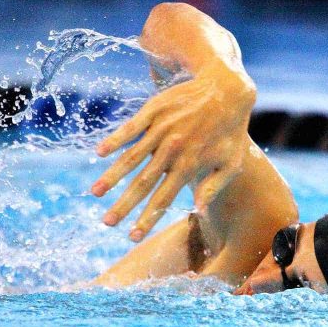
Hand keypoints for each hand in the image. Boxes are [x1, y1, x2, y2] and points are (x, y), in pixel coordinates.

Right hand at [91, 61, 254, 241]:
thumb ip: (214, 187)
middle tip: (107, 222)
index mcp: (189, 165)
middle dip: (123, 205)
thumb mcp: (231, 162)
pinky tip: (99, 153)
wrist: (226, 89)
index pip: (163, 199)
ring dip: (112, 177)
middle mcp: (172, 150)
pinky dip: (114, 140)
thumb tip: (197, 210)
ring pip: (131, 158)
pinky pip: (130, 128)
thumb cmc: (231, 130)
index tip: (132, 236)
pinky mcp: (154, 110)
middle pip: (143, 184)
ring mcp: (161, 129)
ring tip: (96, 192)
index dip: (146, 219)